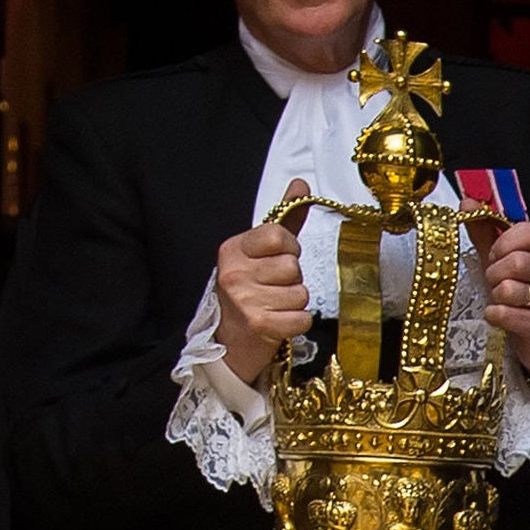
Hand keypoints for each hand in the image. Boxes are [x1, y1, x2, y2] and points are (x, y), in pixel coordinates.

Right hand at [213, 177, 313, 384]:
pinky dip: (297, 324)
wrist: (228, 343)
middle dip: (292, 280)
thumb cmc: (248, 294)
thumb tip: (301, 185)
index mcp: (233, 249)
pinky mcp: (259, 324)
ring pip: (300, 293)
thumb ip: (283, 220)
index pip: (278, 235)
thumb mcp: (259, 254)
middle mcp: (234, 272)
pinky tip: (279, 324)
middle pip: (293, 266)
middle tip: (274, 290)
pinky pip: (302, 317)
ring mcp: (245, 299)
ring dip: (294, 304)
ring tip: (275, 308)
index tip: (277, 260)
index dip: (288, 249)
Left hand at [467, 216, 529, 392]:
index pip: (529, 231)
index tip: (498, 256)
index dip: (505, 243)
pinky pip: (506, 312)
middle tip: (497, 282)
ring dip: (496, 294)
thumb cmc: (521, 299)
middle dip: (495, 272)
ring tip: (502, 300)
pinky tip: (500, 317)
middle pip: (516, 260)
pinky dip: (495, 315)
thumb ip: (486, 232)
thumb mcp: (503, 262)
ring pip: (510, 286)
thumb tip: (466, 201)